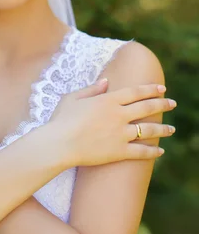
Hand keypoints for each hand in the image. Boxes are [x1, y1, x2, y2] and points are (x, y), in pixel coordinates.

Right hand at [48, 80, 176, 166]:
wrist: (59, 143)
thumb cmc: (62, 119)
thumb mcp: (73, 98)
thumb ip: (91, 89)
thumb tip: (106, 81)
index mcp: (108, 100)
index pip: (135, 92)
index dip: (150, 90)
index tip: (161, 89)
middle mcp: (118, 115)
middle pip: (146, 108)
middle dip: (162, 104)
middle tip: (173, 103)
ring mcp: (120, 134)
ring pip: (148, 130)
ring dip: (163, 129)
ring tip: (172, 129)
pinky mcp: (119, 151)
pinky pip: (141, 152)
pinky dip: (152, 152)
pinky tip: (160, 151)